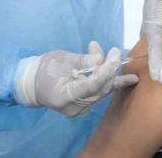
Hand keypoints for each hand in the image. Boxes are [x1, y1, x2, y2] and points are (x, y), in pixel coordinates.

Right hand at [14, 42, 137, 116]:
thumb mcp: (62, 59)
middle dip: (110, 69)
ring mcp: (80, 110)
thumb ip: (83, 60)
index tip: (115, 54)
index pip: (91, 85)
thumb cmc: (45, 69)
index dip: (105, 70)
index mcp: (64, 96)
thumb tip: (101, 59)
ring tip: (113, 55)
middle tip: (114, 51)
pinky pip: (100, 94)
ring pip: (102, 92)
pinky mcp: (84, 107)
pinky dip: (108, 81)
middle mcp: (74, 107)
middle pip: (100, 89)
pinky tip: (128, 78)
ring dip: (110, 73)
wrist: (33, 83)